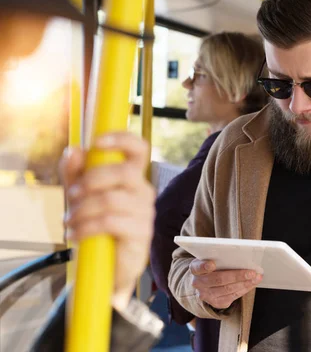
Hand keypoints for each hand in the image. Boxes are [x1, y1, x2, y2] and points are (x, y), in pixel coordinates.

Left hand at [61, 132, 155, 310]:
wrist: (105, 268)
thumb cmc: (96, 227)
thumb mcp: (79, 196)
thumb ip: (75, 172)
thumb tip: (74, 150)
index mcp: (132, 177)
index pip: (139, 148)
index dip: (121, 139)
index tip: (97, 142)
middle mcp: (143, 192)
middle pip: (124, 173)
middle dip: (91, 181)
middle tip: (71, 196)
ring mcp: (145, 214)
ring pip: (112, 200)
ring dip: (83, 210)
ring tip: (69, 221)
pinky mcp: (141, 235)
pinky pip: (111, 223)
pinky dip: (86, 227)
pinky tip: (75, 235)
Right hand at [190, 259, 261, 309]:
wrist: (204, 282)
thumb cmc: (211, 266)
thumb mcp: (210, 258)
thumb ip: (219, 257)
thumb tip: (240, 255)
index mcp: (195, 269)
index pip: (197, 267)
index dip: (204, 266)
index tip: (212, 263)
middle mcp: (198, 283)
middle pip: (218, 279)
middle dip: (237, 276)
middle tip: (251, 272)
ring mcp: (206, 295)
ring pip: (227, 289)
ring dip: (245, 283)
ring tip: (256, 277)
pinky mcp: (216, 302)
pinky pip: (233, 296)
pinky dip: (244, 289)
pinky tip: (252, 283)